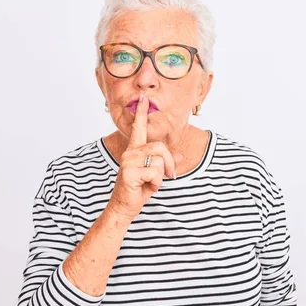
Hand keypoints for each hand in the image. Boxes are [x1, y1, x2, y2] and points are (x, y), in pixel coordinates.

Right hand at [107, 93, 183, 219]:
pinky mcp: (129, 172)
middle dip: (169, 163)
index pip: (139, 128)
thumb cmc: (137, 190)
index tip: (143, 98)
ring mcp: (128, 161)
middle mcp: (130, 153)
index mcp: (135, 150)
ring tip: (151, 183)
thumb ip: (166, 164)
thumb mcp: (155, 175)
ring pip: (159, 160)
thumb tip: (181, 156)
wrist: (124, 207)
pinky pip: (155, 172)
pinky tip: (147, 188)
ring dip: (161, 176)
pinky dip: (156, 183)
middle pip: (160, 147)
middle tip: (168, 176)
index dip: (141, 113)